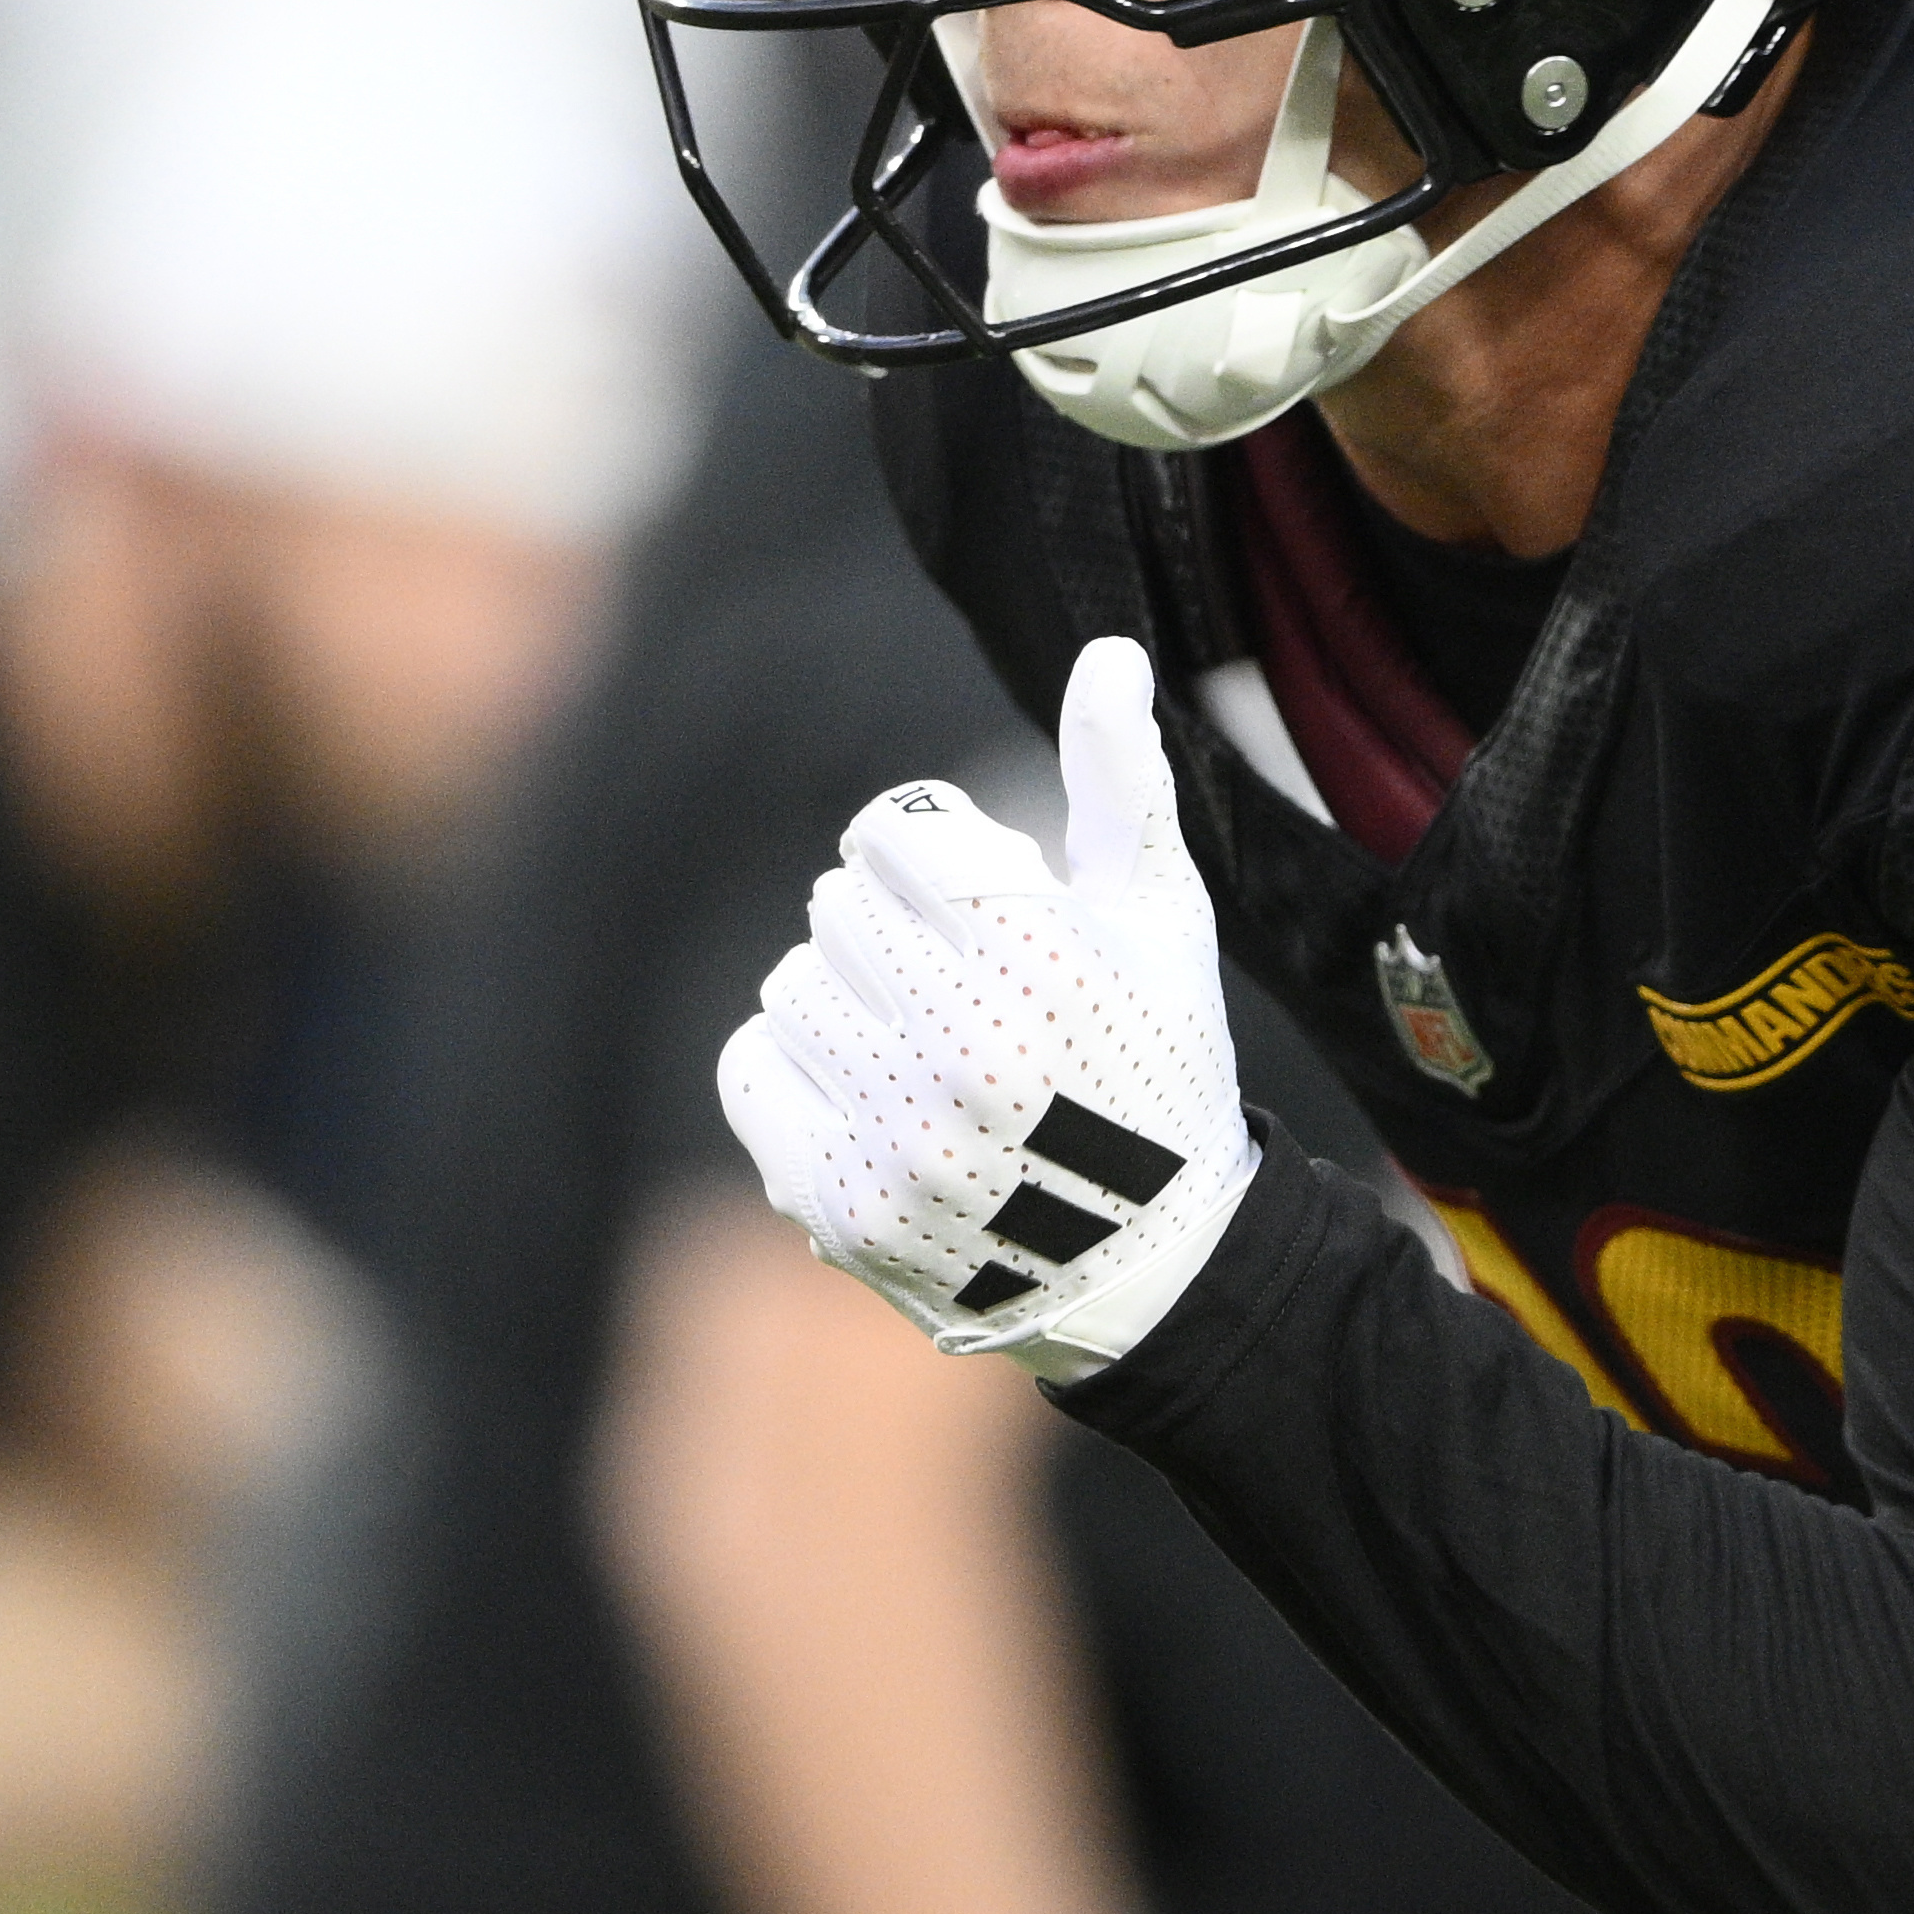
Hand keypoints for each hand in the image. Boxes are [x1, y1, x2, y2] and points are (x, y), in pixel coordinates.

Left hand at [720, 635, 1253, 1376]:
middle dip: (894, 933)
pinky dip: (799, 1073)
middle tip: (959, 988)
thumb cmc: (1152, 1060)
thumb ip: (1120, 781)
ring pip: (791, 985)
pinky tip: (869, 1098)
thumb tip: (1107, 651)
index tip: (976, 908)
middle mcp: (969, 1054)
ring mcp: (898, 1138)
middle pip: (837, 906)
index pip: (894, 832)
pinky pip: (753, 1068)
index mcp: (1048, 965)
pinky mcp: (838, 1204)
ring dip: (848, 1003)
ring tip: (919, 1049)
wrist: (1143, 1262)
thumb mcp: (1160, 917)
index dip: (931, 861)